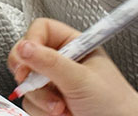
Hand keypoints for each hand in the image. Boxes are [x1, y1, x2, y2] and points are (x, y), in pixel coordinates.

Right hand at [7, 18, 137, 115]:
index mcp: (73, 45)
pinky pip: (30, 103)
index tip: (27, 58)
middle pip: (27, 56)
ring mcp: (53, 83)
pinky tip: (62, 113)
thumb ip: (50, 62)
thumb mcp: (81, 78)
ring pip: (26, 84)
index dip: (31, 42)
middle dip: (30, 75)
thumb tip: (24, 47)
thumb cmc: (113, 102)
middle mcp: (61, 62)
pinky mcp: (48, 103)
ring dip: (42, 99)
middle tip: (33, 82)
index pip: (41, 30)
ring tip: (62, 107)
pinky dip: (42, 111)